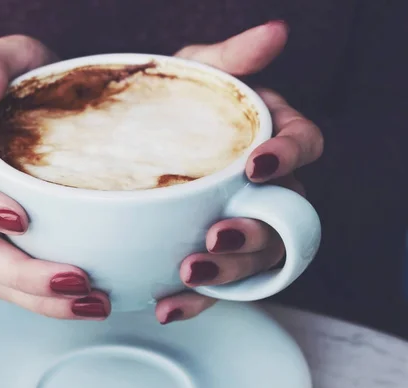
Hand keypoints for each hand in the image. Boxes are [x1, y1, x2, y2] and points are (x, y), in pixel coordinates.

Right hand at [0, 35, 110, 319]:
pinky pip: (24, 283)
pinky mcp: (19, 244)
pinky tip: (95, 300)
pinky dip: (54, 300)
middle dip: (20, 272)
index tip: (19, 217)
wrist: (55, 104)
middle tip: (75, 279)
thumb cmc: (33, 79)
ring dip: (41, 299)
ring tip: (94, 303)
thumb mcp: (14, 55)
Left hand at [156, 21, 323, 323]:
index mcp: (274, 139)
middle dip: (254, 231)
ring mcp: (243, 224)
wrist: (133, 139)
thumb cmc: (178, 102)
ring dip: (227, 273)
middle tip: (215, 235)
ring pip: (257, 259)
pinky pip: (218, 285)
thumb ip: (232, 60)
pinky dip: (196, 299)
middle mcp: (268, 188)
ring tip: (188, 274)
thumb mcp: (199, 75)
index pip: (305, 145)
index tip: (256, 165)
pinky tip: (167, 304)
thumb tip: (277, 32)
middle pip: (285, 217)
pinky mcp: (215, 255)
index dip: (289, 157)